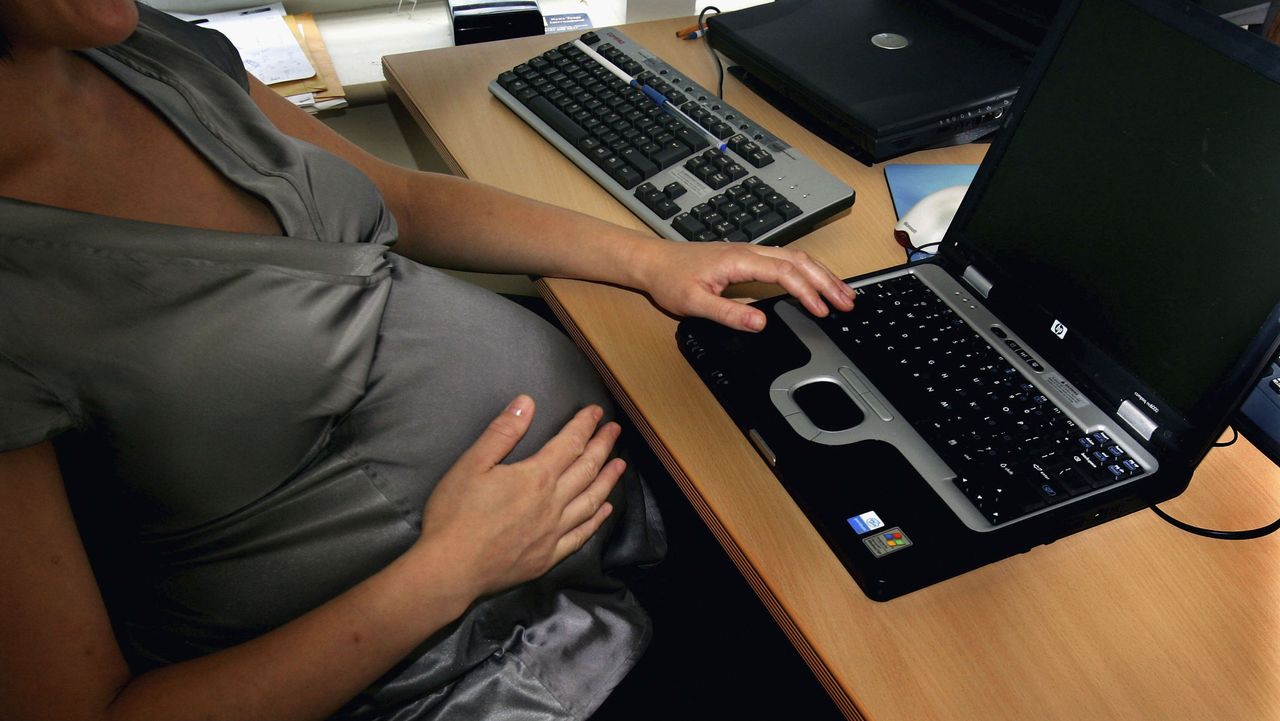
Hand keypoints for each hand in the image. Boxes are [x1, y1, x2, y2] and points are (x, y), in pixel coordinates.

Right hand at [415, 395, 622, 598]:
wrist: (451, 568)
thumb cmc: (456, 514)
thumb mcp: (472, 464)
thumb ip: (503, 432)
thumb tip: (527, 402)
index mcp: (536, 477)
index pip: (569, 444)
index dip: (584, 425)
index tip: (596, 412)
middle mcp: (552, 503)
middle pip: (586, 469)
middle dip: (603, 446)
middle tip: (615, 430)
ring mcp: (553, 532)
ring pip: (591, 501)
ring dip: (608, 480)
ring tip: (620, 465)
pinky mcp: (548, 557)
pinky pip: (580, 535)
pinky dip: (596, 520)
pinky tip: (604, 510)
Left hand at [632, 240, 854, 331]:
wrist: (654, 262)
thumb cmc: (671, 279)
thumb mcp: (694, 303)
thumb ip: (728, 313)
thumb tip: (759, 323)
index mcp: (739, 260)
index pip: (785, 273)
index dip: (807, 292)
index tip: (822, 311)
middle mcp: (749, 252)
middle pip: (800, 261)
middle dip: (827, 281)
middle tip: (848, 303)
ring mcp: (750, 252)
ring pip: (796, 258)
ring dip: (822, 275)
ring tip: (843, 294)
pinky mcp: (748, 257)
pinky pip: (786, 260)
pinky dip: (808, 271)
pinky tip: (817, 282)